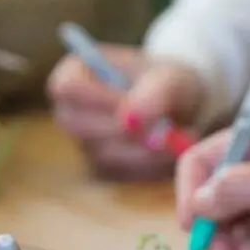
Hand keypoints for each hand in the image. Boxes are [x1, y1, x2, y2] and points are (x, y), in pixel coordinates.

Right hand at [47, 44, 204, 179]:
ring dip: (145, 152)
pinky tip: (171, 151)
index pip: (67, 88)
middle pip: (83, 127)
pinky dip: (150, 167)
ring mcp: (84, 144)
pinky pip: (121, 175)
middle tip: (168, 130)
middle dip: (127, 131)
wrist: (182, 107)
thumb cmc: (170, 82)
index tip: (136, 105)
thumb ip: (154, 93)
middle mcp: (72, 112)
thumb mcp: (171, 77)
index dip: (99, 99)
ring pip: (105, 155)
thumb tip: (129, 121)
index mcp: (74, 74)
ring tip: (180, 137)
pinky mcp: (102, 170)